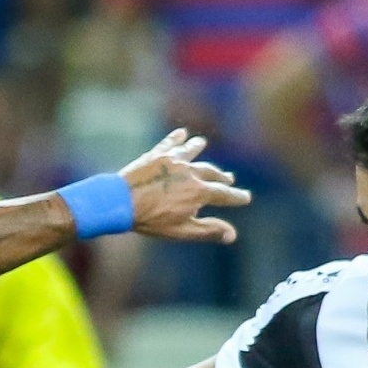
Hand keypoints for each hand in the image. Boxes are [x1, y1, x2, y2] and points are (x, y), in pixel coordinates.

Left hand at [121, 130, 249, 241]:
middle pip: (211, 173)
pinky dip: (176, 138)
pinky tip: (181, 133)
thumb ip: (208, 230)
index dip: (236, 197)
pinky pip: (170, 144)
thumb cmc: (151, 220)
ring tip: (202, 143)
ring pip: (191, 152)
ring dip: (198, 148)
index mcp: (198, 192)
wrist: (121, 201)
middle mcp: (190, 173)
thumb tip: (232, 235)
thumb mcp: (182, 231)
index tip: (246, 197)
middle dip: (221, 177)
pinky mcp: (156, 155)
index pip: (224, 195)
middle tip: (228, 178)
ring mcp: (173, 161)